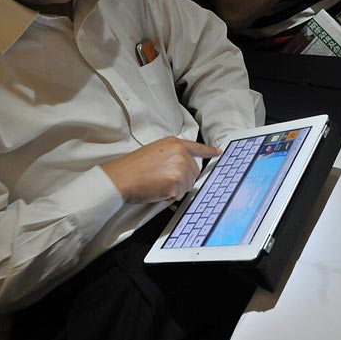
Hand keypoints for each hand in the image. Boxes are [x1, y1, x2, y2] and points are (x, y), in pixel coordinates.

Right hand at [100, 137, 220, 204]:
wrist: (121, 177)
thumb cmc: (133, 167)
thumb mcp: (155, 151)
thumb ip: (172, 155)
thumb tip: (183, 167)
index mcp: (174, 143)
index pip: (196, 147)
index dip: (208, 151)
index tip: (218, 153)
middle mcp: (180, 153)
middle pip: (194, 172)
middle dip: (182, 179)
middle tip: (163, 180)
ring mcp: (180, 167)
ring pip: (188, 185)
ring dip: (176, 189)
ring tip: (158, 184)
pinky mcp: (177, 182)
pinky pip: (180, 194)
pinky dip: (170, 196)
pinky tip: (158, 190)